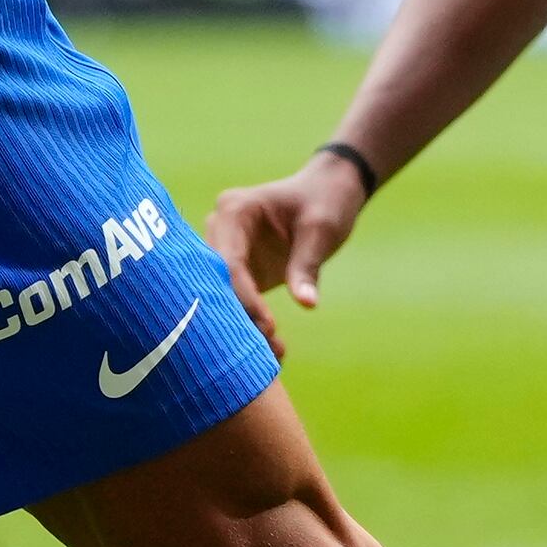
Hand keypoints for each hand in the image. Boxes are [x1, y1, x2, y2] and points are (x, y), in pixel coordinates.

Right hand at [204, 150, 376, 359]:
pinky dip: (251, 324)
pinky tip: (271, 349)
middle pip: (218, 283)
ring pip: (223, 297)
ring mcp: (226, 252)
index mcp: (234, 211)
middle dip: (240, 318)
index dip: (244, 297)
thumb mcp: (321, 230)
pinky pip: (236, 302)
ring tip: (275, 355)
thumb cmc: (325, 201)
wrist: (329, 192)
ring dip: (244, 327)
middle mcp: (220, 231)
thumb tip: (306, 304)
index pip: (229, 261)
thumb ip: (306, 266)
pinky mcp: (238, 271)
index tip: (268, 326)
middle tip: (267, 352)